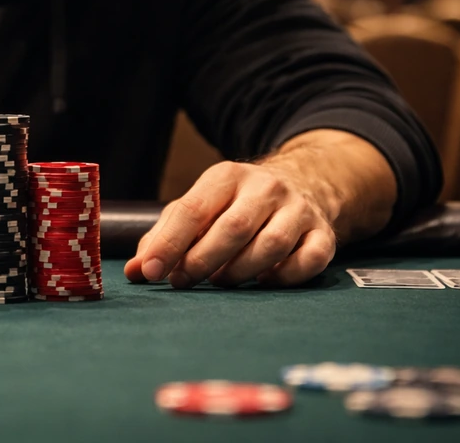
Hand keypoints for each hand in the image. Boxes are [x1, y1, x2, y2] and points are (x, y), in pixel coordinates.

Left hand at [124, 159, 337, 287]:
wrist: (302, 184)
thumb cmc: (234, 205)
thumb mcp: (198, 207)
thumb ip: (164, 237)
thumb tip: (136, 272)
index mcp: (226, 176)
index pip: (193, 210)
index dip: (169, 244)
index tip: (151, 272)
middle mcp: (265, 188)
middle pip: (232, 229)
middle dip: (202, 262)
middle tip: (183, 281)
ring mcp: (298, 210)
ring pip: (270, 247)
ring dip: (239, 272)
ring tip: (220, 281)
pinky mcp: (324, 234)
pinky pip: (307, 262)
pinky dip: (284, 278)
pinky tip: (263, 282)